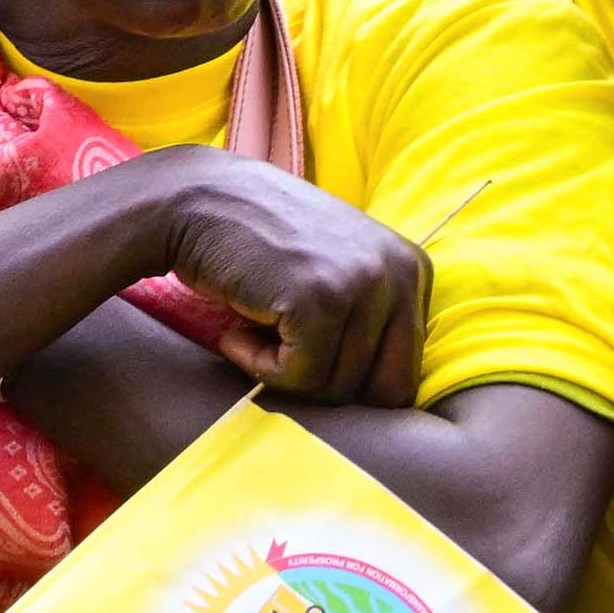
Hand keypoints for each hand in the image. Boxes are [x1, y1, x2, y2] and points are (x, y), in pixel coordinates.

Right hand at [148, 152, 433, 400]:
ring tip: (257, 323)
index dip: (348, 379)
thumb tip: (386, 410)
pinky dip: (258, 366)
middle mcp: (402, 275)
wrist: (199, 201)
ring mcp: (364, 286)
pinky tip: (239, 327)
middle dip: (326, 387)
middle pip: (382, 392)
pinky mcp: (321, 302)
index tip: (305, 346)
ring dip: (284, 372)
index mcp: (414, 271)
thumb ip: (371, 320)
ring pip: (336, 389)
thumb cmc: (262, 247)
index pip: (403, 375)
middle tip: (282, 348)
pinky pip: (298, 378)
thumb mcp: (338, 270)